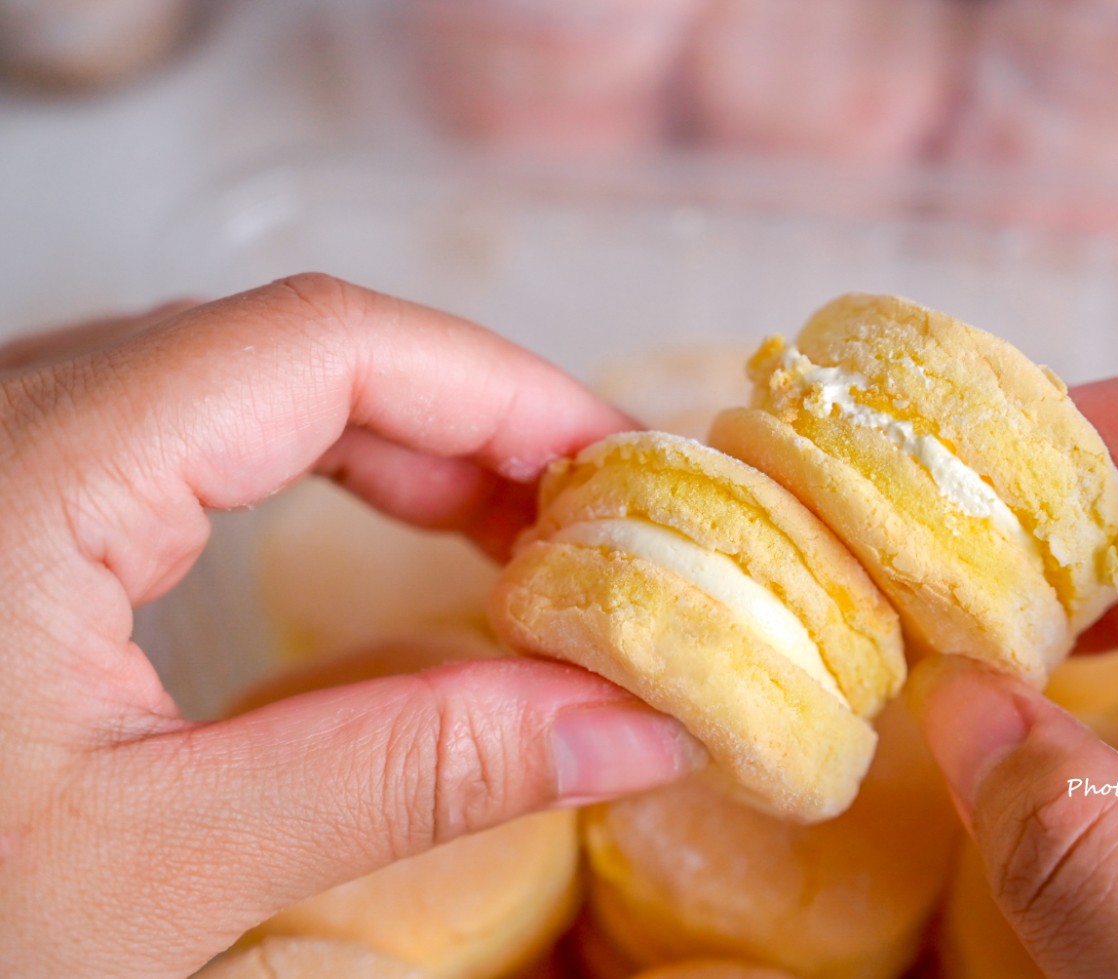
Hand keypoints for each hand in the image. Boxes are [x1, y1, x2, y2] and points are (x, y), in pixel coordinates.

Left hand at [0, 275, 704, 977]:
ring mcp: (2, 442)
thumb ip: (411, 779)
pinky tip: (378, 527)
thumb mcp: (165, 867)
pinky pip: (194, 421)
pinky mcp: (7, 489)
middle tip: (584, 522)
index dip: (496, 387)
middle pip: (295, 344)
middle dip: (466, 419)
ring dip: (399, 439)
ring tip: (510, 533)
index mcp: (36, 470)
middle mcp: (10, 415)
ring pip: (245, 375)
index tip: (613, 471)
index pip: (322, 343)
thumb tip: (622, 728)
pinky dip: (319, 462)